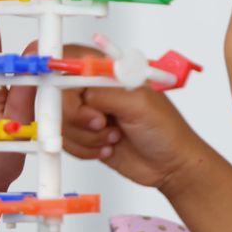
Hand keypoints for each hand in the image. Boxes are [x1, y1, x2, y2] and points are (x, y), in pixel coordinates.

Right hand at [62, 82, 204, 191]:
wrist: (170, 166)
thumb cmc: (166, 131)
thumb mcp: (138, 105)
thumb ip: (105, 94)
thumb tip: (79, 94)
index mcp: (112, 74)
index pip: (74, 64)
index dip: (64, 78)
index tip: (69, 97)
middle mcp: (98, 91)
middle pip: (61, 96)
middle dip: (77, 116)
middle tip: (101, 123)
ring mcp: (91, 114)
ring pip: (62, 122)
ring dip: (85, 136)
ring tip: (113, 137)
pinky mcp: (86, 136)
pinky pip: (67, 141)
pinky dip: (84, 149)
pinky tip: (108, 148)